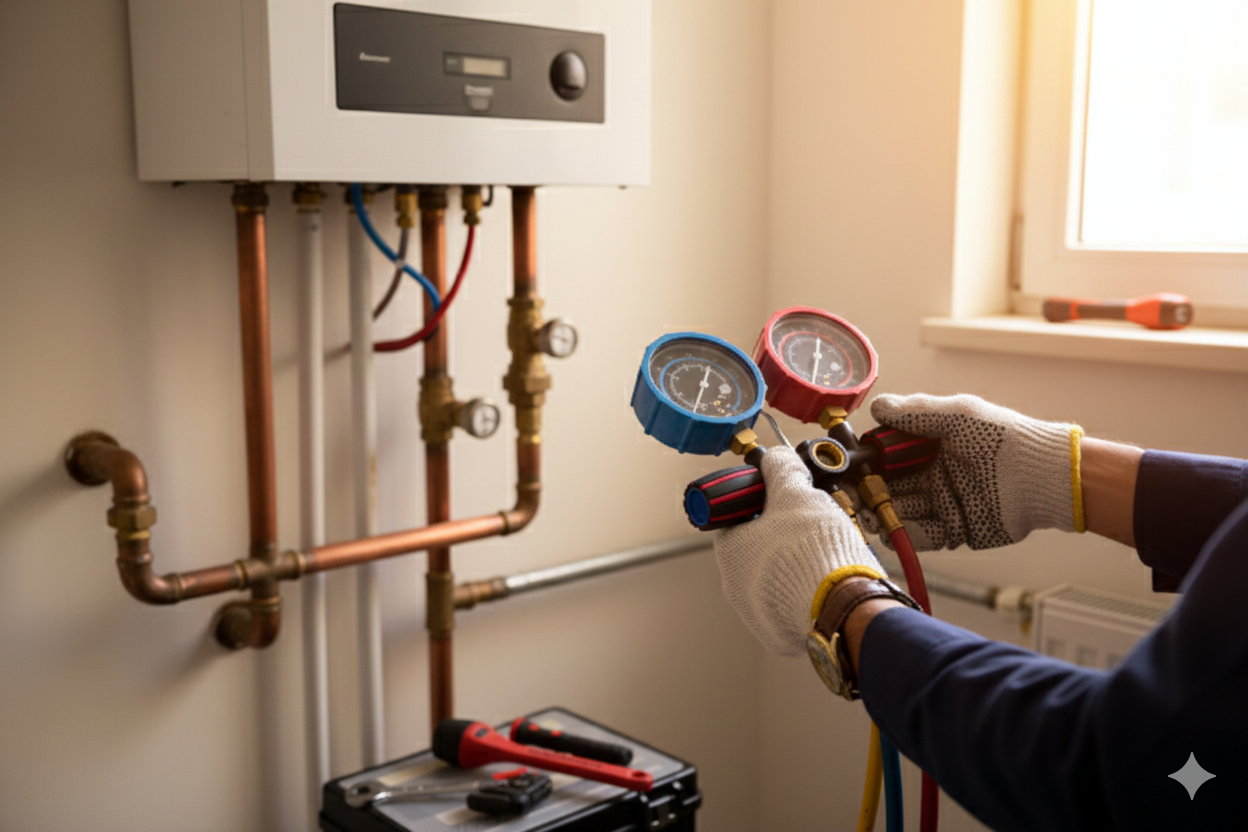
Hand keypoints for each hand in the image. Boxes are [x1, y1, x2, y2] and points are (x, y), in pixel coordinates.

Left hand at [714, 446, 883, 655]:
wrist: (842, 606)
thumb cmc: (812, 550)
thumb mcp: (795, 494)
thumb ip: (782, 471)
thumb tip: (776, 458)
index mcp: (729, 550)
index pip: (739, 520)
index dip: (764, 507)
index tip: (786, 503)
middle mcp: (734, 586)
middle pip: (759, 551)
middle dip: (785, 538)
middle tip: (813, 528)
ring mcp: (756, 614)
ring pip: (778, 580)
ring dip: (799, 566)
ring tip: (827, 555)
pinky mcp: (781, 635)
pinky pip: (793, 605)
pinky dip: (809, 594)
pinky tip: (830, 582)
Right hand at [860, 393, 1083, 550]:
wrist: (1041, 475)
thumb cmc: (1003, 437)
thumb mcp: (956, 414)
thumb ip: (915, 412)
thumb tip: (878, 406)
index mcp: (934, 447)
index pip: (891, 456)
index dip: (869, 462)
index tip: (850, 467)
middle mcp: (937, 476)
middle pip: (892, 487)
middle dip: (868, 492)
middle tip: (848, 497)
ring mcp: (947, 504)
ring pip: (904, 511)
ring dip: (882, 514)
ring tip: (863, 515)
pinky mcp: (959, 530)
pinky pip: (926, 535)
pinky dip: (906, 534)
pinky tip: (889, 532)